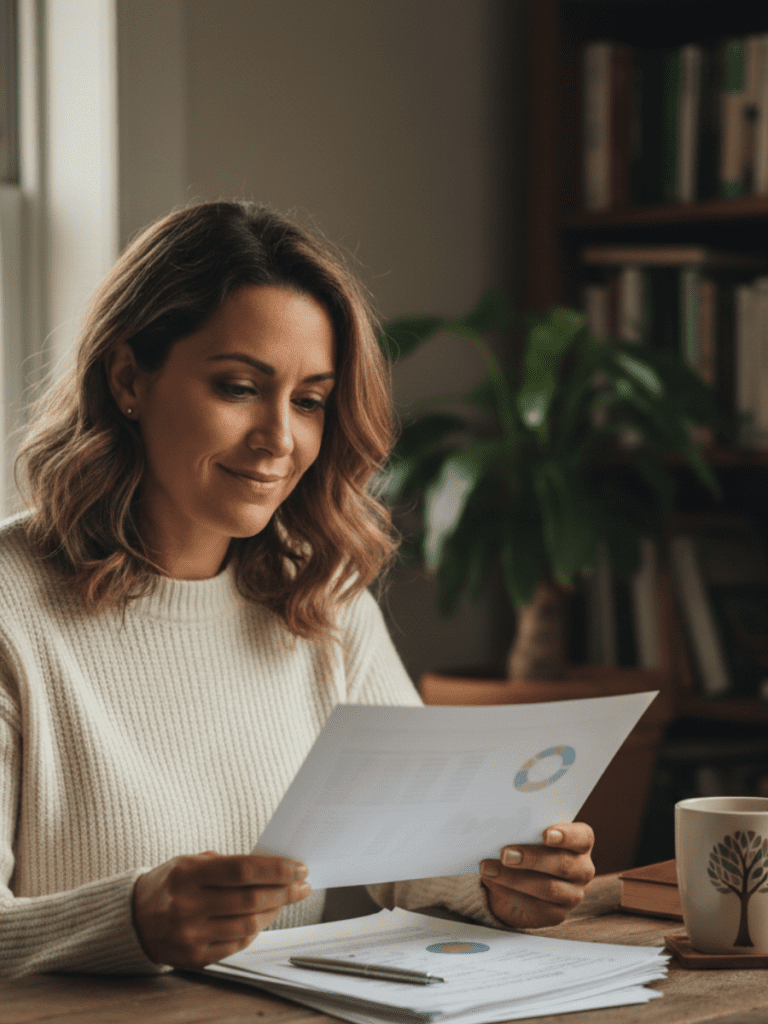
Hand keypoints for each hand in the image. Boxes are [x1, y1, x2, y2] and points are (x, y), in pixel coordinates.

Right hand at [132, 851, 310, 967]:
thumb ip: (229, 864)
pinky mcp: (194, 957)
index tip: (299, 868)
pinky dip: (255, 930)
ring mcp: (190, 935)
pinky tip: (263, 917)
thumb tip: (274, 868)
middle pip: (250, 899)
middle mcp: (187, 906)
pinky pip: (237, 945)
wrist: (133, 918)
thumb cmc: (171, 883)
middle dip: (284, 891)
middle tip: (302, 885)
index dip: (277, 869)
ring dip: (274, 911)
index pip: (243, 870)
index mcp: (188, 874)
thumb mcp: (192, 862)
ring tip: (285, 899)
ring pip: (248, 925)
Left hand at [479, 822, 594, 928]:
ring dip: (514, 878)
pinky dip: (508, 893)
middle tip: (505, 853)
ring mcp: (572, 895)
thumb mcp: (529, 834)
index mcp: (581, 843)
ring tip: (489, 868)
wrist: (520, 882)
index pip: (582, 837)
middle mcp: (582, 870)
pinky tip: (492, 882)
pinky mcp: (556, 915)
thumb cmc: (527, 847)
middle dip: (531, 858)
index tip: (545, 834)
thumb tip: (502, 824)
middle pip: (563, 864)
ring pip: (548, 888)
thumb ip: (524, 829)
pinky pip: (534, 906)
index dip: (566, 835)